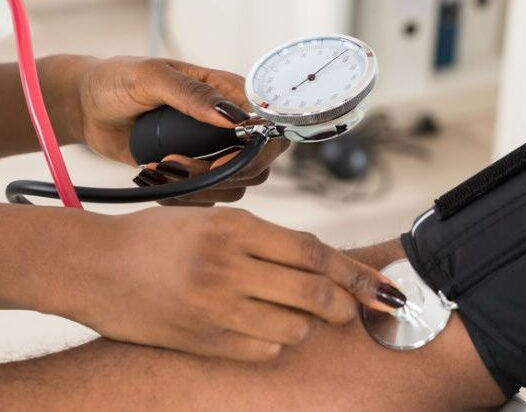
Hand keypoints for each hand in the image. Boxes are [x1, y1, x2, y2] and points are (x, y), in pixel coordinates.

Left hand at [44, 55, 287, 204]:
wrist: (89, 109)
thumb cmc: (117, 81)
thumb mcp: (150, 77)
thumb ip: (192, 94)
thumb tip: (232, 118)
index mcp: (228, 94)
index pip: (268, 126)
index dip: (255, 151)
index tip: (218, 159)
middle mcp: (228, 127)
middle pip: (257, 165)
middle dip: (221, 174)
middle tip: (174, 162)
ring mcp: (214, 153)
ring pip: (235, 187)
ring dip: (198, 187)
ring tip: (159, 167)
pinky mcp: (196, 174)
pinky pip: (207, 199)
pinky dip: (182, 198)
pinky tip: (155, 177)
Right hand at [44, 207, 405, 360]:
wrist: (92, 265)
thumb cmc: (155, 237)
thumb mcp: (211, 220)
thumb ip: (264, 240)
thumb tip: (319, 262)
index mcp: (235, 227)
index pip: (315, 252)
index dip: (356, 273)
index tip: (384, 288)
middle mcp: (229, 265)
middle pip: (315, 293)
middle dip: (346, 305)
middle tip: (352, 310)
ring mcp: (215, 307)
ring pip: (295, 329)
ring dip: (307, 325)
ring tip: (295, 316)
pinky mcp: (202, 341)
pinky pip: (263, 352)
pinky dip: (275, 344)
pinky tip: (261, 330)